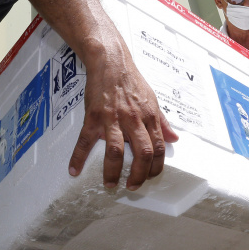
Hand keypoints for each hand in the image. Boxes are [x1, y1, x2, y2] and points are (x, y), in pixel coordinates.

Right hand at [69, 52, 178, 189]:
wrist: (111, 62)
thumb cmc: (132, 81)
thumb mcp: (153, 100)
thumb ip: (163, 122)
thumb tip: (174, 138)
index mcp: (149, 117)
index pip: (158, 148)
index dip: (156, 167)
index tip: (151, 177)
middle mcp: (133, 120)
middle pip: (142, 154)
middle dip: (139, 176)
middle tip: (132, 186)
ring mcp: (113, 119)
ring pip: (116, 152)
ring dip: (113, 172)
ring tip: (110, 184)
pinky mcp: (94, 117)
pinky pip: (85, 142)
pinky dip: (78, 158)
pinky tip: (74, 170)